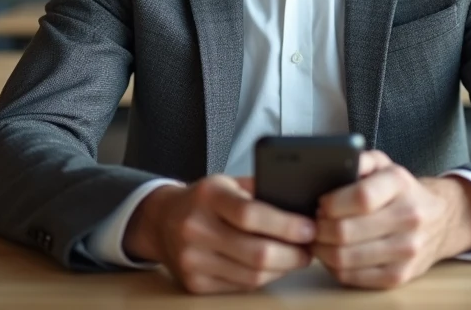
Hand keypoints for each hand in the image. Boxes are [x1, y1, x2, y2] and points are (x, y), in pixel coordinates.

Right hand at [123, 175, 314, 293]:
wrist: (161, 221)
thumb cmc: (203, 200)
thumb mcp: (227, 183)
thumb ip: (260, 192)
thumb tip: (301, 208)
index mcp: (208, 197)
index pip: (251, 215)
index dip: (286, 225)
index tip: (309, 228)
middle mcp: (196, 229)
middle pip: (256, 253)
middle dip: (292, 254)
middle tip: (309, 247)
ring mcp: (193, 260)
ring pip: (252, 276)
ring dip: (282, 269)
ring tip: (296, 257)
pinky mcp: (195, 284)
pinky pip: (241, 286)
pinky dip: (263, 278)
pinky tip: (273, 267)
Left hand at [312, 151, 470, 289]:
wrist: (440, 220)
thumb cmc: (402, 191)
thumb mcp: (385, 165)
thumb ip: (360, 159)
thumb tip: (333, 162)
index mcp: (400, 185)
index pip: (361, 198)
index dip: (332, 203)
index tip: (320, 203)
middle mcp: (408, 218)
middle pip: (346, 231)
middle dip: (319, 228)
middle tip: (313, 223)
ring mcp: (406, 251)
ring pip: (345, 258)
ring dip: (322, 249)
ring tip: (318, 238)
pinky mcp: (399, 276)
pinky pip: (353, 277)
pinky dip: (334, 267)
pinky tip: (332, 254)